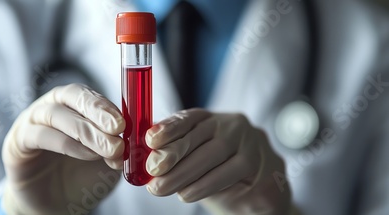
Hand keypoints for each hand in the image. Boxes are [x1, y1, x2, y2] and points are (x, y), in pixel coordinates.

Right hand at [2, 84, 124, 214]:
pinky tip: (87, 155)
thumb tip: (131, 139)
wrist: (53, 205)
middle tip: (118, 129)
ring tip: (110, 149)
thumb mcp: (107, 159)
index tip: (124, 123)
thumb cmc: (81, 176)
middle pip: (71, 95)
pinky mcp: (17, 143)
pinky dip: (66, 144)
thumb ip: (117, 145)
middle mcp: (50, 107)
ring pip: (55, 114)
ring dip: (86, 131)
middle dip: (97, 111)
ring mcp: (31, 122)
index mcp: (72, 105)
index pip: (88, 94)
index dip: (106, 105)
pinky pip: (39, 136)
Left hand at [145, 109, 292, 214]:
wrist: (262, 192)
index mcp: (216, 119)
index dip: (170, 127)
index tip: (150, 140)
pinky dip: (206, 185)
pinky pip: (233, 174)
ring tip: (163, 188)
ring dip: (186, 174)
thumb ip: (176, 154)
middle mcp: (236, 126)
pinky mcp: (268, 167)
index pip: (191, 117)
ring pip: (217, 155)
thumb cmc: (221, 173)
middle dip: (173, 155)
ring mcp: (255, 145)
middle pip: (203, 137)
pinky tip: (187, 194)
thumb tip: (144, 157)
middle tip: (152, 172)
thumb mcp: (196, 159)